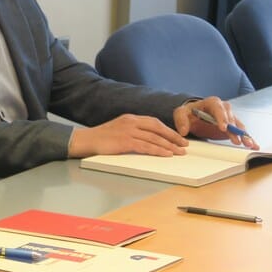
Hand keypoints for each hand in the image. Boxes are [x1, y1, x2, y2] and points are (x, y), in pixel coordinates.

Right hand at [68, 114, 187, 157]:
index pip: (154, 122)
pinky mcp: (125, 142)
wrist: (86, 140)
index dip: (168, 130)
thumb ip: (133, 130)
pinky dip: (158, 150)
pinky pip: (146, 146)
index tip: (178, 137)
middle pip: (158, 128)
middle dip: (173, 137)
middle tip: (184, 144)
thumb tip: (149, 138)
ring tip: (179, 152)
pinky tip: (166, 154)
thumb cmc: (101, 137)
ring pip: (154, 138)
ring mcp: (128, 131)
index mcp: (130, 118)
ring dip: (169, 146)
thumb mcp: (119, 128)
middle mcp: (131, 122)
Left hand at [174, 97, 257, 148]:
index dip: (221, 118)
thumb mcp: (180, 113)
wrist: (194, 115)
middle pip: (231, 118)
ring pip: (239, 125)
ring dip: (244, 135)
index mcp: (212, 102)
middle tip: (236, 139)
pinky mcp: (233, 126)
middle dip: (234, 129)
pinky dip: (247, 138)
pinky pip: (241, 132)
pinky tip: (254, 145)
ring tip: (248, 144)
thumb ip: (181, 120)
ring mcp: (230, 117)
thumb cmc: (188, 113)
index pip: (218, 109)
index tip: (223, 128)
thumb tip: (183, 131)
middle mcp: (224, 108)